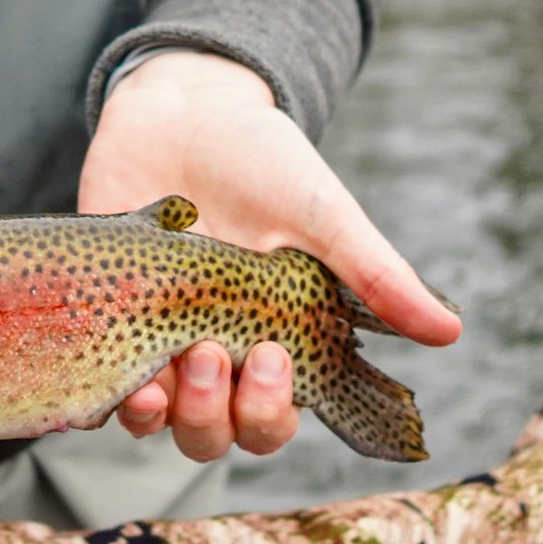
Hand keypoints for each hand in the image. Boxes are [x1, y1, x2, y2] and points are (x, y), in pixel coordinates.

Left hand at [78, 50, 458, 462]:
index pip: (274, 419)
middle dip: (218, 414)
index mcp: (271, 341)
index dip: (270, 412)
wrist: (182, 107)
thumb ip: (376, 274)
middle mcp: (212, 351)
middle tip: (216, 350)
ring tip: (165, 369)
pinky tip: (106, 383)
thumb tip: (451, 333)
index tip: (272, 359)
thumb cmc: (262, 159)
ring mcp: (152, 335)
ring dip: (160, 415)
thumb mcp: (323, 213)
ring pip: (155, 423)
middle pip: (215, 436)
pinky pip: (92, 384)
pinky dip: (97, 400)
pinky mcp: (102, 313)